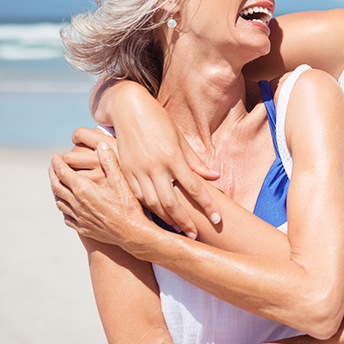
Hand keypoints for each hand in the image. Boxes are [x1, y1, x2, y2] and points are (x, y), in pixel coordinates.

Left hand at [50, 141, 178, 246]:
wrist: (132, 233)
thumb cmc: (128, 206)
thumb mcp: (121, 181)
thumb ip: (110, 162)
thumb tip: (102, 144)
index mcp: (84, 190)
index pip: (63, 173)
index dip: (57, 163)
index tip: (54, 156)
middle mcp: (77, 204)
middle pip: (57, 187)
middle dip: (53, 175)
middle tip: (52, 167)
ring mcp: (78, 217)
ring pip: (59, 202)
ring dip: (56, 191)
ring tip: (58, 184)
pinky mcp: (83, 228)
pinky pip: (66, 217)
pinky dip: (64, 208)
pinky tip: (68, 206)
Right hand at [70, 124, 217, 236]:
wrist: (128, 108)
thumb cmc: (158, 121)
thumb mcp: (179, 139)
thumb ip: (195, 161)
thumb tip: (214, 178)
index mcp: (173, 157)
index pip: (196, 188)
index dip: (208, 206)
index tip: (218, 220)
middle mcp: (155, 167)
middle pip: (172, 203)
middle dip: (185, 222)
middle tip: (195, 235)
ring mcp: (137, 171)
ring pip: (153, 204)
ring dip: (166, 220)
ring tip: (178, 229)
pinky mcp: (124, 172)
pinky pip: (137, 197)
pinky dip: (148, 209)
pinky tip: (157, 217)